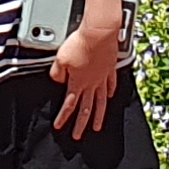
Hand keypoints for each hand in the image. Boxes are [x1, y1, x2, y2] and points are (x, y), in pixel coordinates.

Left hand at [48, 13, 120, 138]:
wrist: (100, 31)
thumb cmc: (81, 42)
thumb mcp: (60, 58)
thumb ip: (56, 72)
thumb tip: (57, 80)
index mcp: (78, 83)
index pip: (69, 104)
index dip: (63, 117)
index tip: (59, 126)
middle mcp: (91, 83)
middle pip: (86, 108)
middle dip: (81, 124)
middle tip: (78, 136)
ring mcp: (102, 77)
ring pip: (101, 101)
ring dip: (99, 116)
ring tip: (97, 126)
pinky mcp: (110, 68)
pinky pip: (111, 84)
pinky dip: (111, 92)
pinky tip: (110, 96)